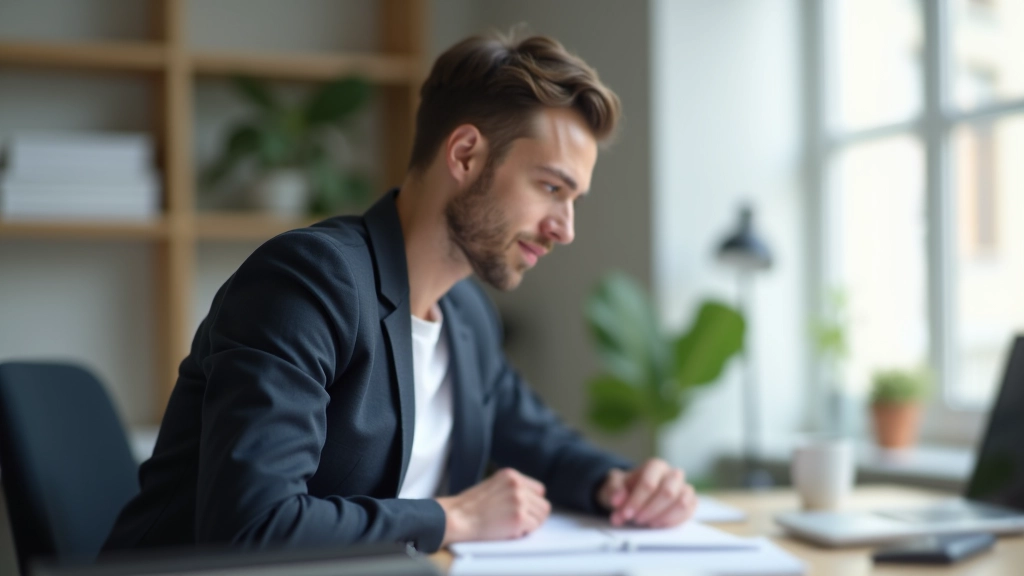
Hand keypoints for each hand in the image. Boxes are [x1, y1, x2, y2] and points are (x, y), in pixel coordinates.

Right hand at [435, 468, 550, 545]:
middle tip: (518, 523)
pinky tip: (508, 531)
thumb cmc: (469, 507)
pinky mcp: (518, 517)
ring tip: (511, 526)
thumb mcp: (492, 486)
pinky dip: (523, 533)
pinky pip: (533, 528)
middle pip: (543, 504)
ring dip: (529, 525)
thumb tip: (530, 501)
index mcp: (511, 475)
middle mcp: (517, 485)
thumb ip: (511, 489)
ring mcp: (519, 500)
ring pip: (541, 517)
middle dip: (533, 516)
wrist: (456, 518)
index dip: (532, 503)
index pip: (539, 490)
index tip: (524, 511)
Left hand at [597, 458, 696, 527]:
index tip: (626, 514)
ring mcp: (683, 488)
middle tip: (637, 519)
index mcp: (655, 466)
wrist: (633, 494)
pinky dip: (672, 521)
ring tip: (647, 522)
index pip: (650, 483)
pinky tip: (657, 524)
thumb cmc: (626, 489)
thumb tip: (618, 500)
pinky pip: (688, 512)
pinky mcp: (690, 502)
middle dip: (650, 510)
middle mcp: (672, 474)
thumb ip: (614, 490)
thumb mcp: (614, 486)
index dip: (637, 501)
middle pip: (668, 493)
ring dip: (662, 517)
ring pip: (682, 502)